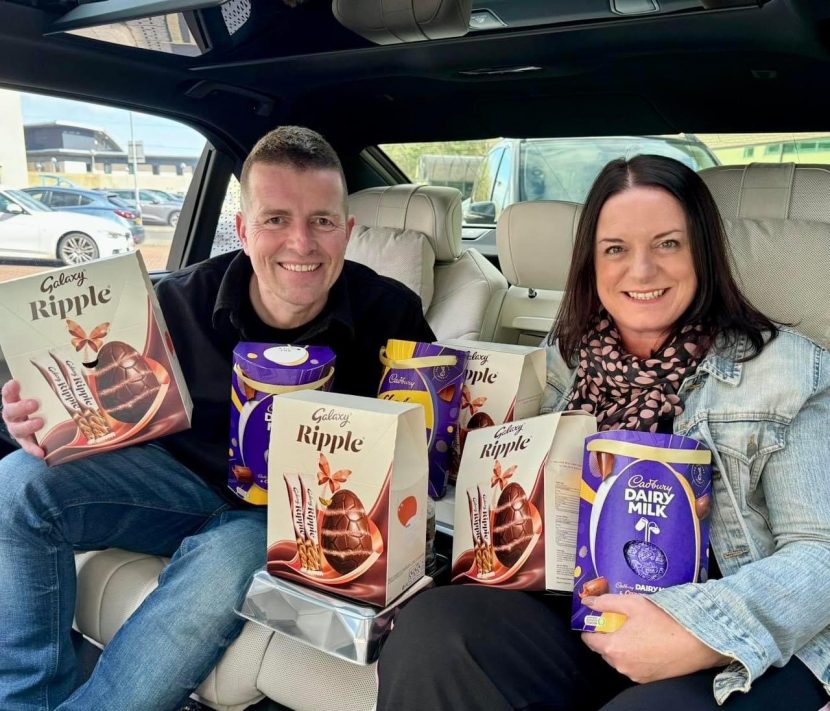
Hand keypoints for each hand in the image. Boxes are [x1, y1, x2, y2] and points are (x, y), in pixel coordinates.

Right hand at [1, 379, 45, 458]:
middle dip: (21, 407)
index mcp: (14, 401)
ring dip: (28, 426)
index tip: (16, 382)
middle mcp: (12, 415)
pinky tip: (42, 452)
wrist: (39, 423)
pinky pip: (28, 447)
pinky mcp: (25, 442)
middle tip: (34, 403)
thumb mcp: (40, 395)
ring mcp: (17, 429)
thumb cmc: (41, 404)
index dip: (10, 388)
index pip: (8, 393)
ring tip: (40, 422)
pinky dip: (34, 449)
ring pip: (17, 429)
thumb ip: (46, 389)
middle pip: (10, 411)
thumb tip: (68, 380)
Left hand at [581, 594, 731, 682]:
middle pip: (604, 649)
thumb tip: (589, 601)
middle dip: (609, 635)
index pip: (589, 640)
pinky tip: (648, 642)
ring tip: (637, 630)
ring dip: (623, 645)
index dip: (590, 628)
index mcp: (613, 647)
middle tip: (621, 621)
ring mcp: (635, 674)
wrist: (696, 643)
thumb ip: (606, 602)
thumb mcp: (632, 604)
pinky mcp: (648, 679)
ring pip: (619, 658)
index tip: (596, 620)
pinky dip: (636, 655)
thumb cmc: (665, 622)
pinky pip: (634, 665)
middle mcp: (621, 665)